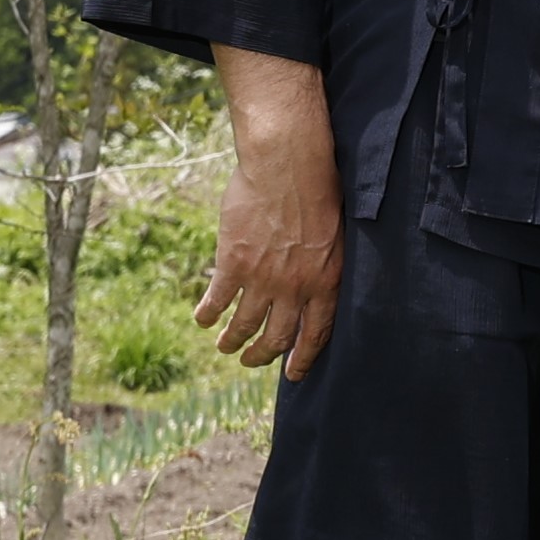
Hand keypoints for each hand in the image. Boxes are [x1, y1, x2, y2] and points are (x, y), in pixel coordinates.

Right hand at [200, 46, 344, 377]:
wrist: (288, 164)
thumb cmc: (319, 190)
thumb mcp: (337, 235)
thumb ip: (325, 265)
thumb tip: (318, 283)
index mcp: (326, 281)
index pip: (316, 334)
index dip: (302, 358)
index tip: (292, 375)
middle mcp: (295, 288)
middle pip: (277, 338)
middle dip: (262, 355)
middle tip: (250, 361)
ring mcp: (263, 278)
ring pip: (244, 325)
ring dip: (232, 341)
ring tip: (224, 346)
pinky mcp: (233, 263)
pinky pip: (216, 301)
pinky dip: (208, 315)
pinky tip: (202, 320)